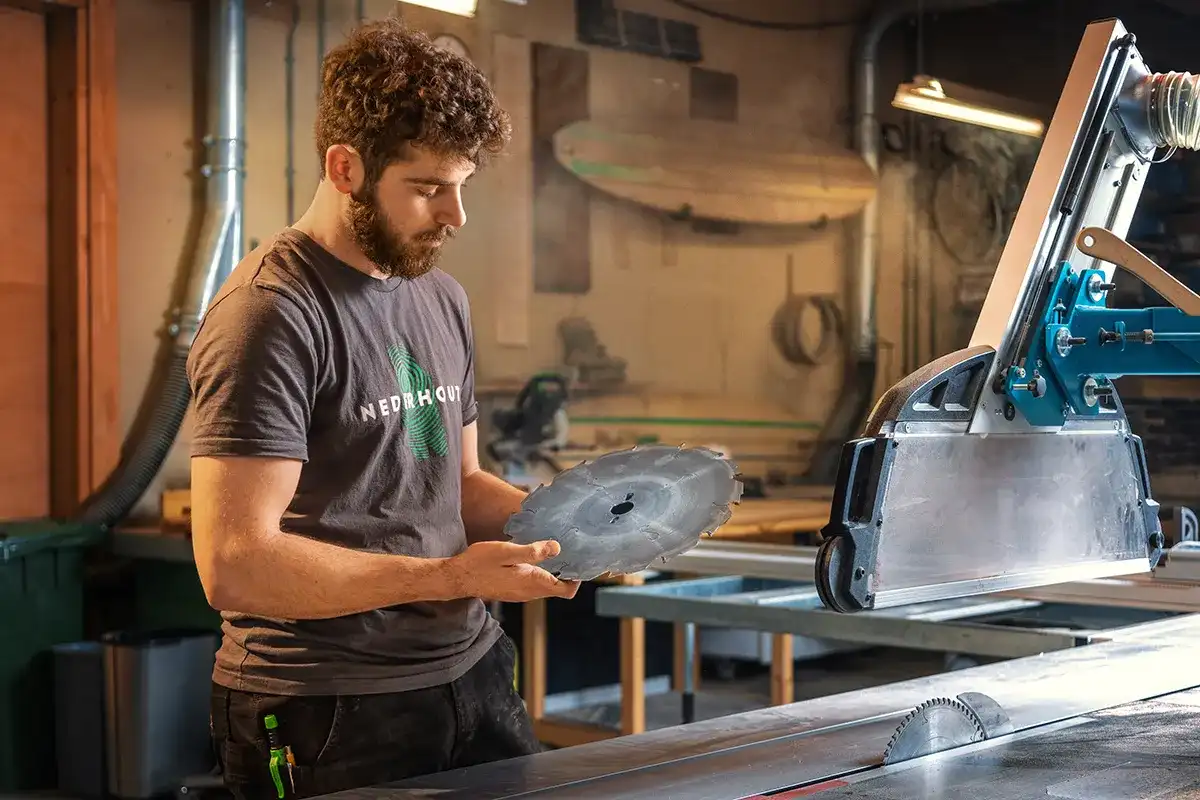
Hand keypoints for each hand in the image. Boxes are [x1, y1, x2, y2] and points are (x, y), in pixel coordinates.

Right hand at [446, 540, 580, 601]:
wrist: (457, 578)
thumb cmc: (480, 563)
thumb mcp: (507, 551)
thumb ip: (533, 551)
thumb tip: (557, 548)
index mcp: (532, 583)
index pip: (566, 590)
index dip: (578, 579)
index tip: (580, 562)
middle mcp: (529, 593)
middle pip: (559, 589)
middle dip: (568, 573)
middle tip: (572, 552)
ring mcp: (520, 594)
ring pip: (546, 587)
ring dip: (554, 573)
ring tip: (556, 552)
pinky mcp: (512, 591)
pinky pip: (534, 585)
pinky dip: (542, 574)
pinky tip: (536, 558)